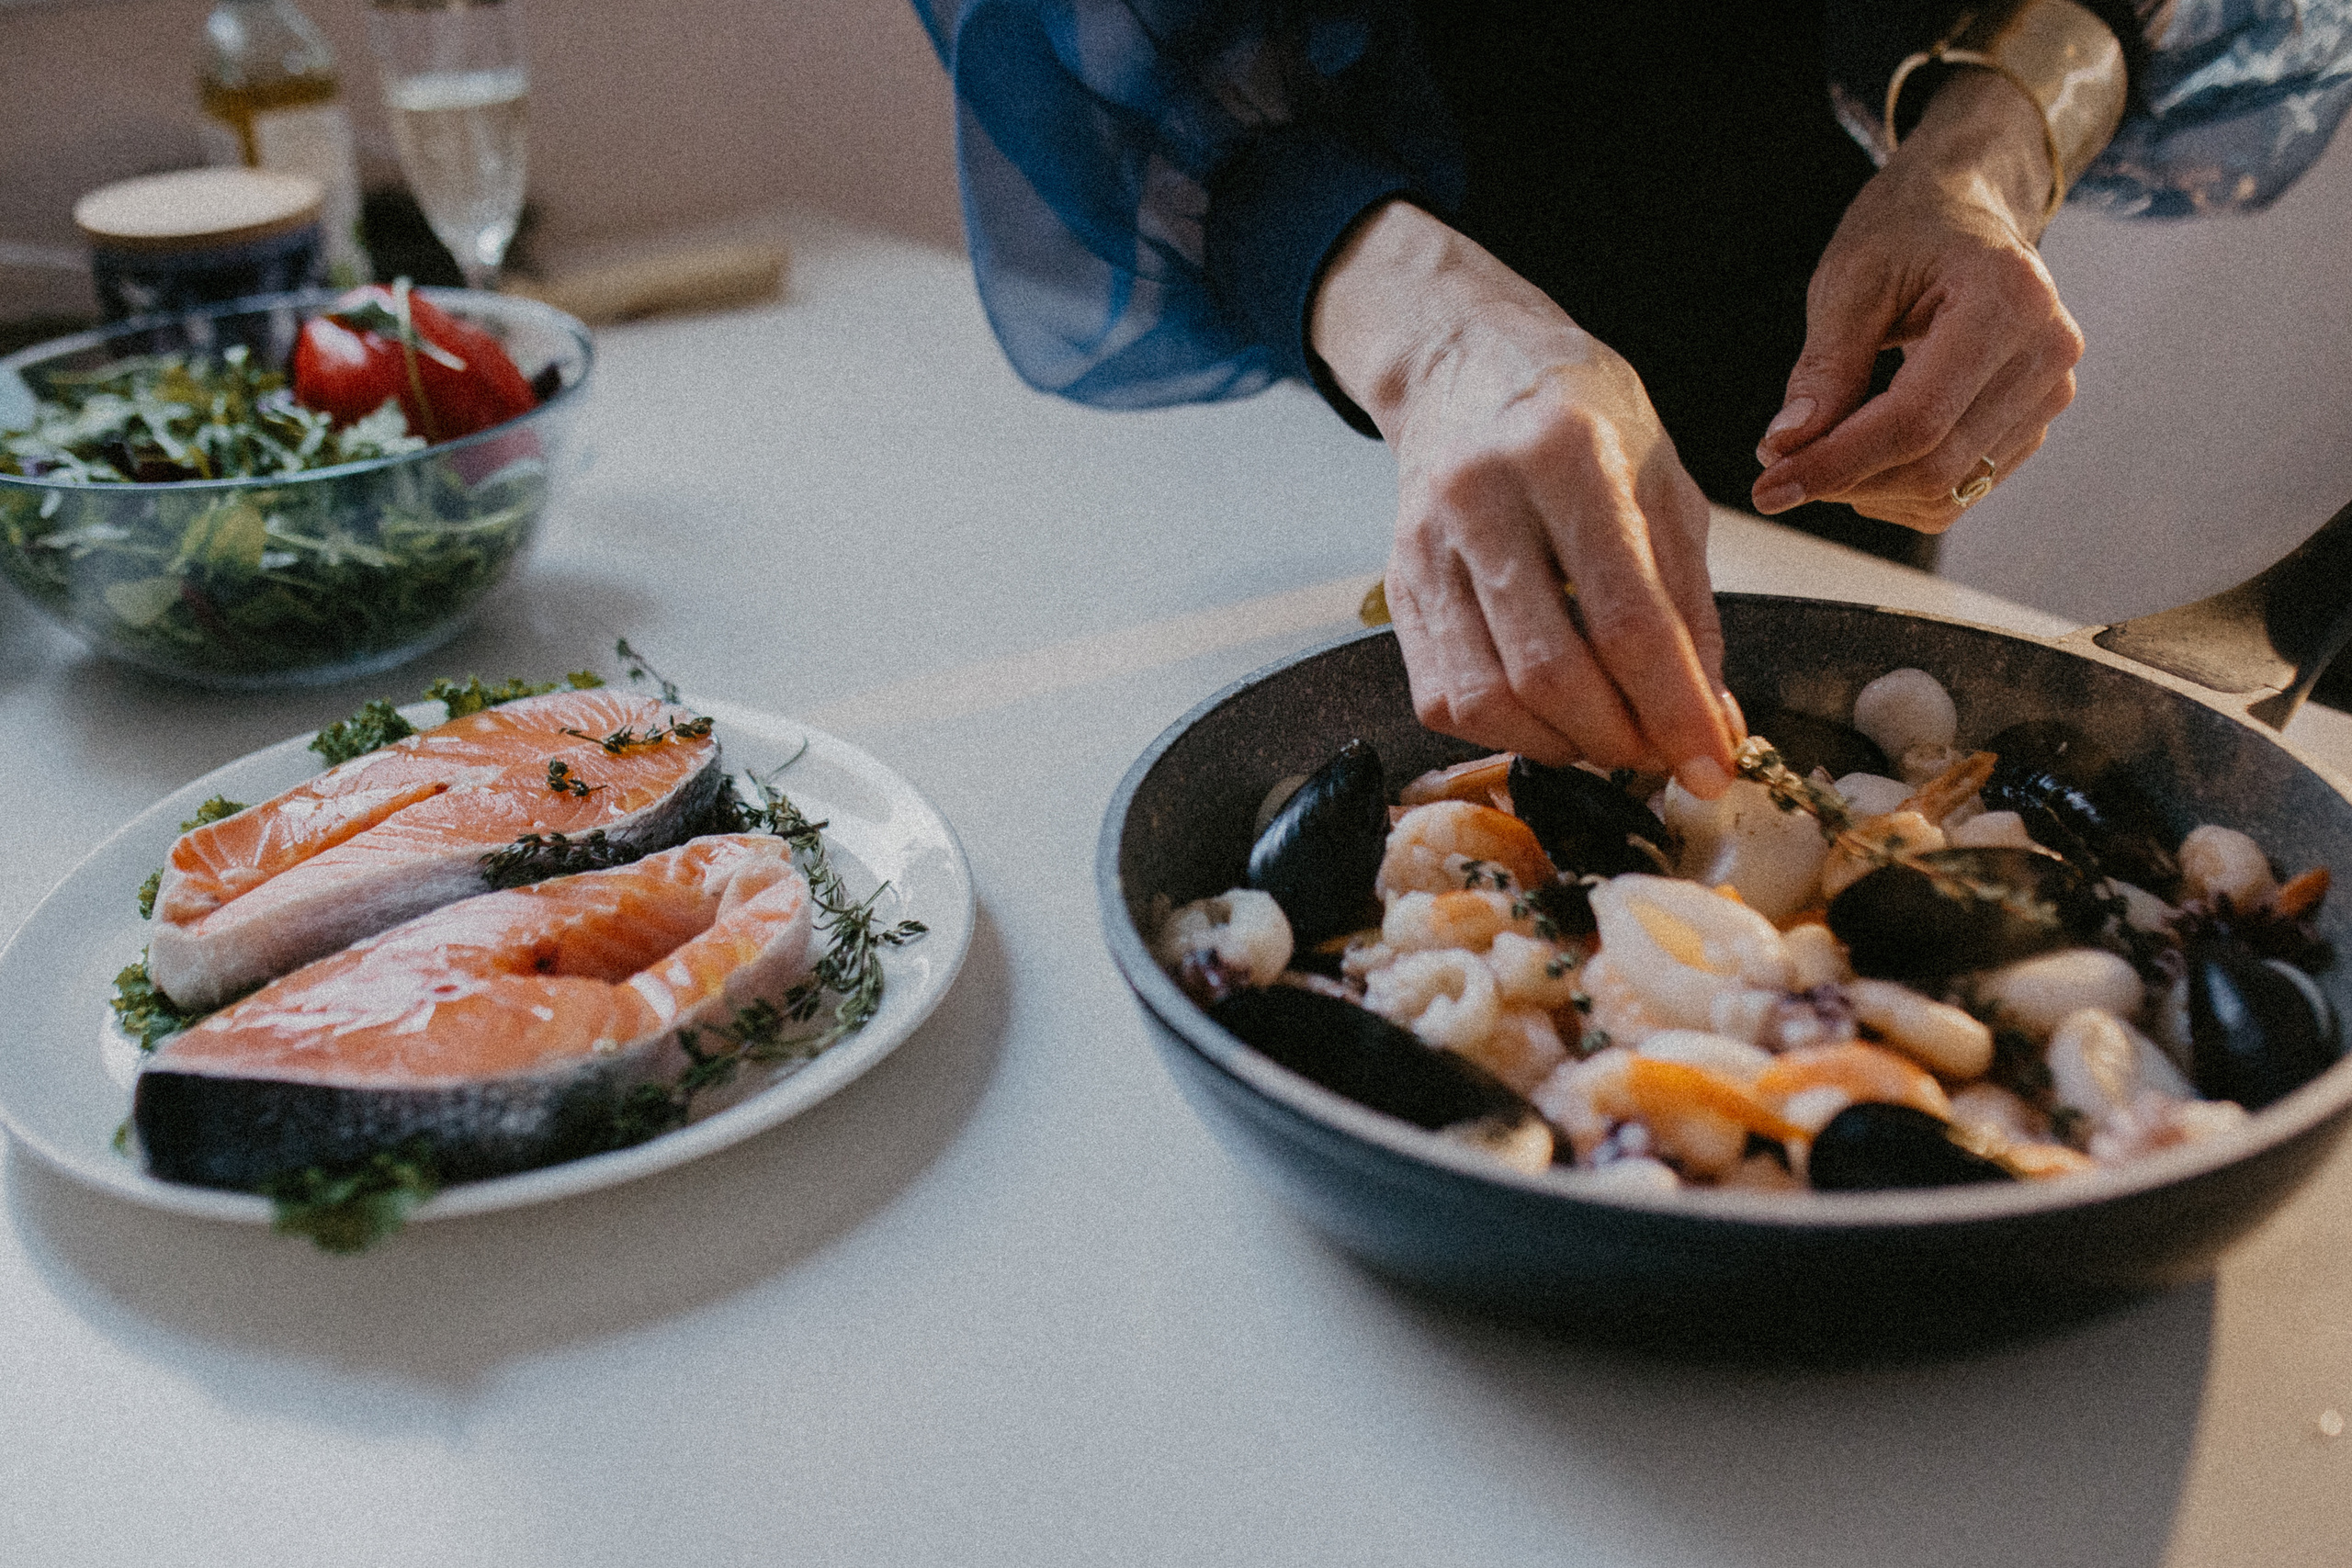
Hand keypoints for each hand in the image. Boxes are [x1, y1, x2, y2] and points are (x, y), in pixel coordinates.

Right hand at [1312, 201, 1735, 793]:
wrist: (1467, 364)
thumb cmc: (1581, 417)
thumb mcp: (1663, 482)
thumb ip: (1690, 603)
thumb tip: (1711, 718)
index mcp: (1571, 456)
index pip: (1627, 618)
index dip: (1675, 708)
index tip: (1715, 766)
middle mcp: (1485, 497)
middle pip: (1551, 671)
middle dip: (1620, 739)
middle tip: (1664, 755)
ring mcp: (1427, 544)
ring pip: (1488, 698)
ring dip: (1562, 746)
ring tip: (1609, 736)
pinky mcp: (1397, 584)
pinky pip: (1442, 697)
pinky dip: (1505, 732)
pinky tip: (1548, 717)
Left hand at [1752, 68, 2084, 530]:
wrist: (1963, 212)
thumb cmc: (1905, 233)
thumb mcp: (1849, 282)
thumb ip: (1823, 368)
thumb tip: (1786, 449)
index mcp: (2009, 299)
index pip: (1916, 418)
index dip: (1837, 462)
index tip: (1769, 486)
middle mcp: (2047, 352)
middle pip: (1934, 464)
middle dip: (1845, 479)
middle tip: (1779, 467)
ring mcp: (2050, 393)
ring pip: (1948, 490)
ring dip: (1868, 490)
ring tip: (1820, 449)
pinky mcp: (2035, 423)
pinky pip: (1962, 491)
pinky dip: (1900, 491)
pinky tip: (1863, 457)